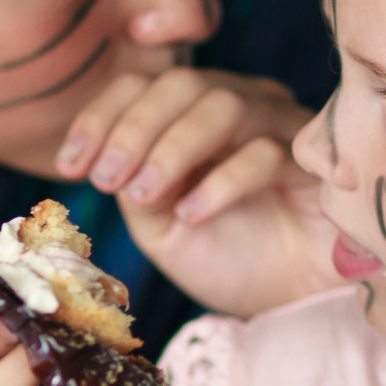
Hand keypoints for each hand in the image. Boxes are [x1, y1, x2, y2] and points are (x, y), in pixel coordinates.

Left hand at [49, 65, 339, 316]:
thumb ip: (134, 185)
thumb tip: (105, 159)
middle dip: (133, 129)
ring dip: (173, 147)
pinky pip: (265, 152)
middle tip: (107, 180)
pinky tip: (193, 214)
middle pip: (180, 84)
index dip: (101, 117)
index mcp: (192, 115)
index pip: (142, 86)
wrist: (294, 301)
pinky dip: (222, 181)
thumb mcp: (161, 226)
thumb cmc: (229, 257)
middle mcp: (237, 106)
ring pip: (223, 105)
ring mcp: (278, 125)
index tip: (71, 165)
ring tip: (144, 194)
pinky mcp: (313, 159)